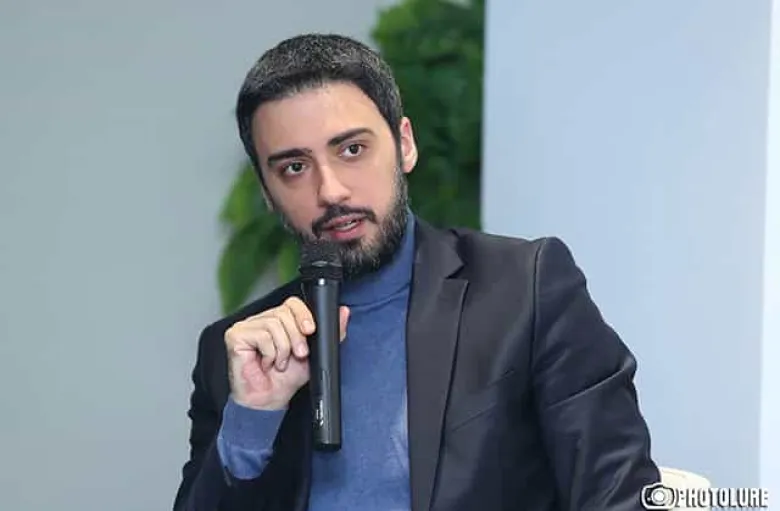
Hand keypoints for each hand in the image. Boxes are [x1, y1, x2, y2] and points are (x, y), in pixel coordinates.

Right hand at [224, 297, 349, 410]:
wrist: (269, 401)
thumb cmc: (286, 379)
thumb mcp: (315, 354)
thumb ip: (330, 333)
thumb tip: (344, 312)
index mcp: (279, 321)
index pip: (292, 303)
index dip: (304, 314)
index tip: (311, 330)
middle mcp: (262, 320)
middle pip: (284, 312)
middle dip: (297, 336)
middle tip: (298, 354)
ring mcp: (247, 326)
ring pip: (275, 324)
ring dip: (284, 348)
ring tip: (280, 362)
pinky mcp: (236, 336)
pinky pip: (262, 336)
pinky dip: (270, 353)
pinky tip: (266, 364)